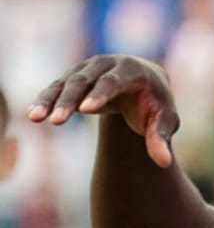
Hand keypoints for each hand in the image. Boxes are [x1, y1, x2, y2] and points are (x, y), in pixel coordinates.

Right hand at [26, 55, 177, 168]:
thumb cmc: (157, 104)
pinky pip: (57, 88)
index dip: (100, 95)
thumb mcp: (165, 120)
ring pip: (66, 83)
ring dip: (51, 101)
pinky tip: (34, 115)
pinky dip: (45, 100)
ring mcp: (87, 69)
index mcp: (132, 70)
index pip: (113, 81)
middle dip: (69, 100)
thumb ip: (162, 139)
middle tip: (57, 121)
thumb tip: (164, 163)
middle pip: (84, 81)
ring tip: (36, 119)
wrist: (145, 83)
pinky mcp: (74, 77)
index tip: (86, 110)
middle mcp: (106, 64)